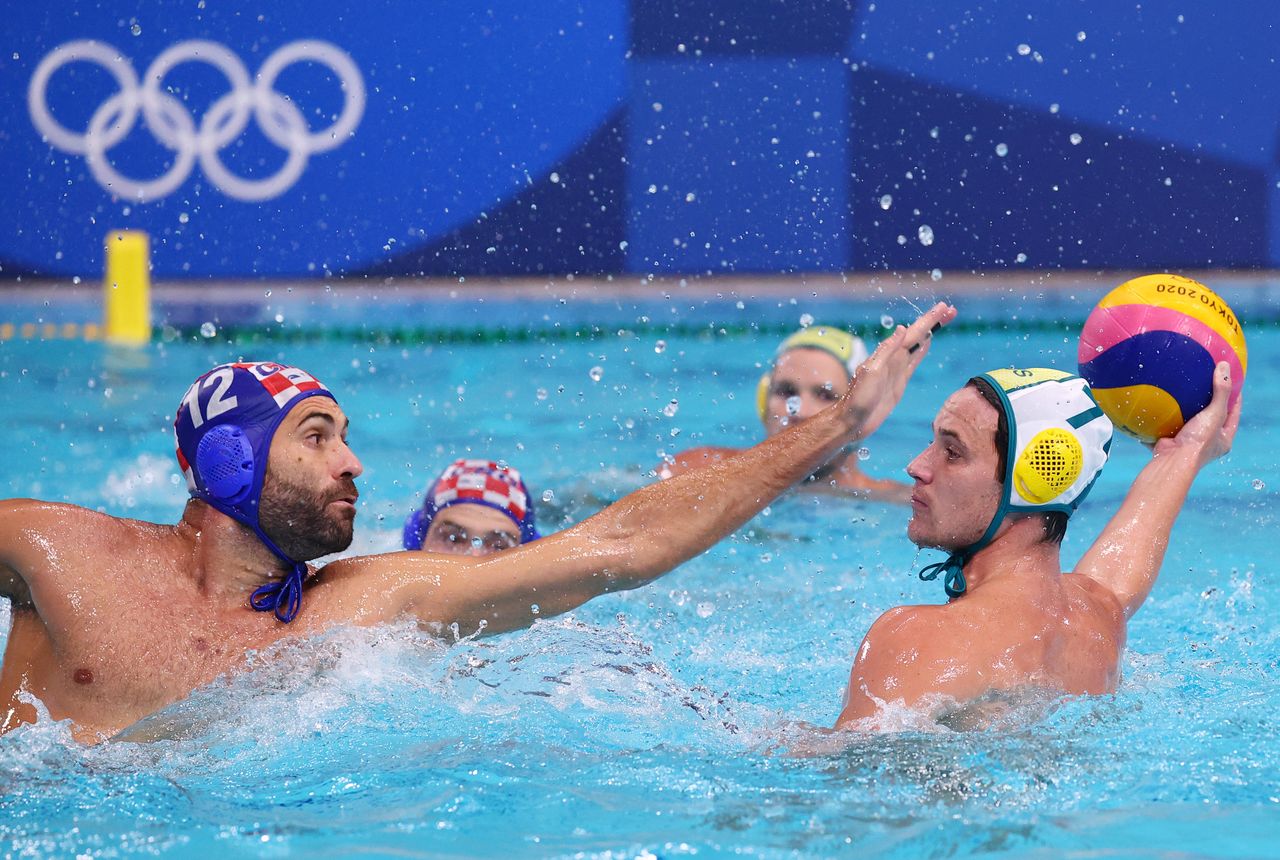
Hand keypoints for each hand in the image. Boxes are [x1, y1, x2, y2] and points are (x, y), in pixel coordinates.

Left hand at [838, 302, 956, 438]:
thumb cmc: (858, 398)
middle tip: (951, 310)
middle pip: (918, 335)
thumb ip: (887, 351)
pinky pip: (914, 361)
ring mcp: (897, 369)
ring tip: (943, 320)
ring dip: (930, 332)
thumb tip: (902, 329)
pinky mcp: (899, 381)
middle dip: (933, 322)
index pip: (913, 331)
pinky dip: (922, 350)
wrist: (853, 421)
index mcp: (887, 353)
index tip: (944, 307)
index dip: (929, 319)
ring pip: (918, 345)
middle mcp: (893, 358)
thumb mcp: (872, 372)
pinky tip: (927, 342)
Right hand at [1152, 361, 1240, 466]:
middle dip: (1208, 403)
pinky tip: (1157, 405)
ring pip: (1187, 423)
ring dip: (1184, 410)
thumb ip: (1221, 390)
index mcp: (1223, 439)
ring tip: (1181, 391)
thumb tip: (1224, 365)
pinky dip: (1161, 418)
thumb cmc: (1198, 440)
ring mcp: (1186, 444)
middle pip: (1211, 418)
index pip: (1233, 414)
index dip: (1234, 398)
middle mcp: (1206, 443)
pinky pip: (1165, 427)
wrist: (1172, 461)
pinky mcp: (1168, 443)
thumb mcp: (1215, 413)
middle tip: (1205, 384)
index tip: (1231, 382)